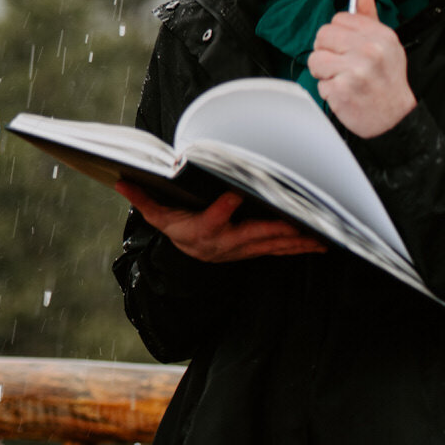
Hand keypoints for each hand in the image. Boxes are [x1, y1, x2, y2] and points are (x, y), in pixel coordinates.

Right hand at [117, 181, 327, 262]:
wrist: (188, 263)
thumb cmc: (176, 230)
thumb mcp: (157, 217)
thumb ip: (143, 199)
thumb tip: (120, 181)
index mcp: (202, 230)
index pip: (213, 218)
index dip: (224, 208)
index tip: (234, 194)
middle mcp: (226, 243)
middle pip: (254, 235)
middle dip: (279, 229)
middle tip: (300, 221)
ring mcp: (244, 248)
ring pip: (274, 244)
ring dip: (299, 240)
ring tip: (323, 236)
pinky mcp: (256, 250)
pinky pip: (281, 249)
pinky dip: (302, 246)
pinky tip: (323, 243)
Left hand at [308, 0, 416, 137]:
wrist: (395, 117)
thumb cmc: (386, 79)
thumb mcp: (385, 44)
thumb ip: (368, 15)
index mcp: (380, 35)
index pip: (337, 18)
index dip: (338, 34)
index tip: (348, 47)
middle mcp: (370, 50)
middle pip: (321, 35)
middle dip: (327, 51)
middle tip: (344, 65)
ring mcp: (356, 70)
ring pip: (314, 58)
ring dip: (324, 72)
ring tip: (344, 79)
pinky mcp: (342, 90)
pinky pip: (317, 82)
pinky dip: (327, 90)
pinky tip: (345, 93)